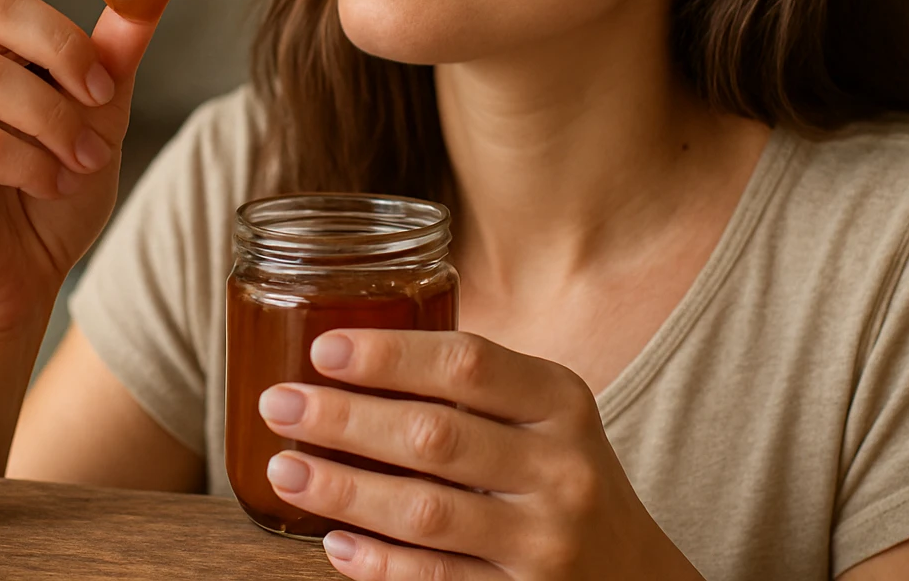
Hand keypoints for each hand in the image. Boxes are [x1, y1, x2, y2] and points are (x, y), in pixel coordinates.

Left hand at [257, 331, 703, 579]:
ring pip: (425, 512)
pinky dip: (377, 563)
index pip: (468, 363)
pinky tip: (332, 541)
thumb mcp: (541, 412)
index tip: (323, 349)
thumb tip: (343, 354)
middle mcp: (560, 469)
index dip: (390, 355)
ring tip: (285, 468)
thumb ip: (470, 384)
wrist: (631, 571)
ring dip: (343, 491)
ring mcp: (544, 542)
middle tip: (277, 403)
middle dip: (344, 419)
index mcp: (559, 401)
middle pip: (434, 436)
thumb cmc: (557, 472)